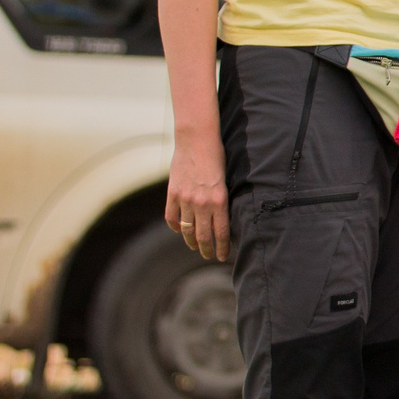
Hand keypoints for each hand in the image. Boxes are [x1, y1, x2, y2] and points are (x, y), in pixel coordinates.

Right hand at [163, 135, 231, 261]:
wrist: (197, 140)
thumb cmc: (217, 157)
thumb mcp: (226, 181)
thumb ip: (222, 200)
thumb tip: (223, 219)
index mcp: (219, 201)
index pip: (221, 233)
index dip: (221, 248)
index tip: (222, 257)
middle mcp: (202, 203)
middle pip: (203, 236)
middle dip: (206, 250)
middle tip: (208, 256)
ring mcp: (185, 199)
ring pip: (187, 230)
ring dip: (191, 241)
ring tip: (195, 247)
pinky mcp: (172, 193)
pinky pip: (171, 217)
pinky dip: (175, 227)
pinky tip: (179, 230)